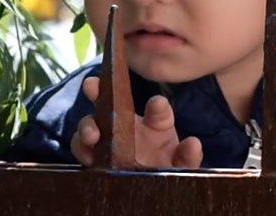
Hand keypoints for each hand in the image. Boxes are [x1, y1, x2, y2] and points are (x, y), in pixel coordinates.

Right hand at [69, 76, 203, 168]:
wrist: (148, 190)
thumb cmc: (166, 168)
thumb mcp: (181, 164)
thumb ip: (187, 156)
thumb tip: (193, 143)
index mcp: (156, 125)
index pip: (158, 110)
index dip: (158, 107)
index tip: (157, 105)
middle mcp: (129, 127)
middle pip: (111, 104)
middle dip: (99, 91)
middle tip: (93, 86)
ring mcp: (110, 142)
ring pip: (91, 126)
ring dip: (88, 126)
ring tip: (92, 135)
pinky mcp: (95, 159)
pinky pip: (83, 151)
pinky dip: (82, 150)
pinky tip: (88, 156)